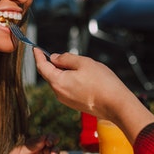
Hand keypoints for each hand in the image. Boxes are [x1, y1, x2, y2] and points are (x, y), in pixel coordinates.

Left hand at [0, 134, 59, 153]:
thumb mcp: (18, 152)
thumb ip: (31, 145)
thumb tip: (44, 137)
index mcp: (33, 145)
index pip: (46, 138)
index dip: (51, 138)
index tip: (49, 142)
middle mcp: (39, 153)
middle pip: (53, 147)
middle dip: (55, 149)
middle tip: (52, 152)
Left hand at [34, 49, 153, 142]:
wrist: (116, 105)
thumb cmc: (102, 83)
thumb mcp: (84, 62)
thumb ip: (66, 58)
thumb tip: (54, 58)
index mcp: (58, 82)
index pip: (42, 67)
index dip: (39, 56)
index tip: (36, 49)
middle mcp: (59, 93)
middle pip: (49, 75)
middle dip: (53, 63)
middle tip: (62, 55)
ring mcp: (66, 101)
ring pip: (59, 82)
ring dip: (64, 72)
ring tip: (80, 66)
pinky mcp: (74, 104)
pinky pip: (67, 89)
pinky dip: (69, 80)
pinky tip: (83, 76)